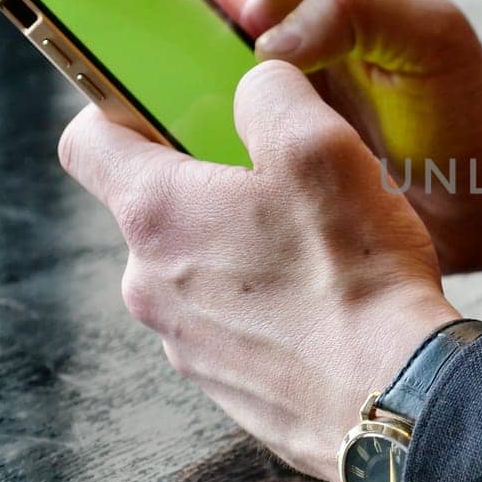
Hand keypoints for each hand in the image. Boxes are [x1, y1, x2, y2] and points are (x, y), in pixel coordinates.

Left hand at [59, 59, 459, 481]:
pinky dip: (265, 307)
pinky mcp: (223, 385)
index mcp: (156, 213)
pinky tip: (324, 305)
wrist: (394, 396)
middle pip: (154, 208)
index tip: (167, 105)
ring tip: (318, 249)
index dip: (120, 109)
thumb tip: (254, 84)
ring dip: (241, 250)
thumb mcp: (321, 145)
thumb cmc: (354, 272)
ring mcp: (183, 342)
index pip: (87, 140)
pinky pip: (231, 323)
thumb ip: (270, 92)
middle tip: (283, 180)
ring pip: (196, 269)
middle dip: (210, 186)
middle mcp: (149, 283)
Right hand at [97, 0, 481, 272]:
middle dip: (110, 10)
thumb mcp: (427, 31)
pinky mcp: (259, 169)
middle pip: (169, 12)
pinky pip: (195, 160)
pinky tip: (155, 184)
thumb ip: (356, 9)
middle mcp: (268, 44)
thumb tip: (268, 42)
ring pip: (168, 90)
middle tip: (64, 25)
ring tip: (104, 114)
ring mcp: (258, 108)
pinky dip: (169, 166)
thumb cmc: (467, 100)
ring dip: (132, 98)